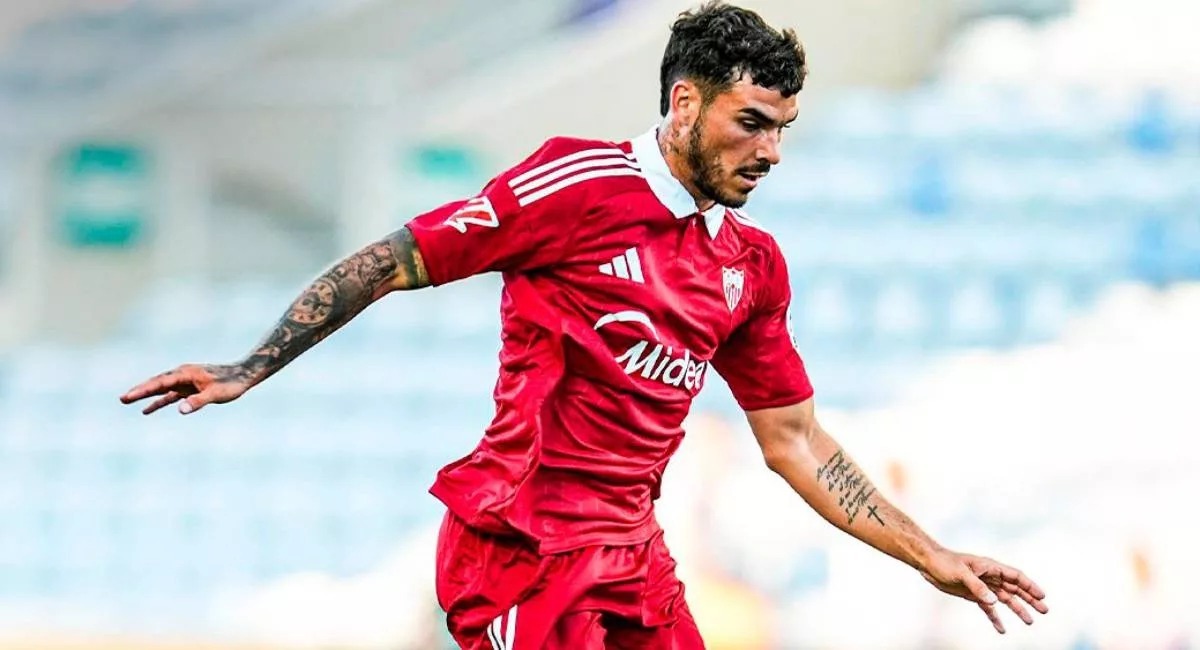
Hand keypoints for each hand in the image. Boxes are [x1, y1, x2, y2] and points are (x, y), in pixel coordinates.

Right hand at [120, 363, 253, 414]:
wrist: (243, 375)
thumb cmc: (231, 384)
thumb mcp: (215, 394)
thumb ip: (198, 401)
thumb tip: (180, 409)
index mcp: (186, 373)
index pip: (160, 382)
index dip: (144, 390)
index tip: (129, 396)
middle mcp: (182, 375)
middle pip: (156, 383)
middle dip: (139, 390)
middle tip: (122, 399)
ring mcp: (185, 382)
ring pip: (161, 388)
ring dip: (145, 394)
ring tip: (127, 401)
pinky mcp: (189, 388)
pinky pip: (169, 395)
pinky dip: (158, 401)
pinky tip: (146, 410)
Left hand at [919, 548, 1048, 633]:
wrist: (928, 564)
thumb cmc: (944, 563)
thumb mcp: (961, 574)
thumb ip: (977, 587)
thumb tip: (994, 601)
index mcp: (990, 567)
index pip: (1015, 576)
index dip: (1029, 586)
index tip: (1042, 596)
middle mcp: (989, 576)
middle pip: (1015, 588)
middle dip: (1030, 599)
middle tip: (1044, 611)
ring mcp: (982, 586)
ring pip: (1005, 599)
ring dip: (1017, 609)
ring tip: (1030, 621)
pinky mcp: (973, 595)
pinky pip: (988, 608)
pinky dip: (995, 617)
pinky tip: (1001, 629)